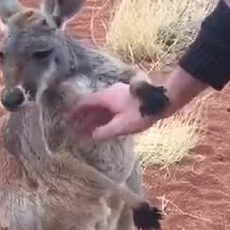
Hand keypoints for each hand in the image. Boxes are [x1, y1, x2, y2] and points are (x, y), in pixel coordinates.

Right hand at [66, 66, 208, 141]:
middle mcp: (110, 93)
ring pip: (103, 107)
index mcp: (106, 97)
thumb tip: (92, 136)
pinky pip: (111, 108)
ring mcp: (119, 95)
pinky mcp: (127, 99)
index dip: (75, 112)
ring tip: (89, 132)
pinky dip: (105, 117)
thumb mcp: (121, 126)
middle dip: (84, 118)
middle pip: (93, 106)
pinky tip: (105, 127)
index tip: (67, 120)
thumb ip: (105, 132)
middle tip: (76, 130)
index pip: (85, 103)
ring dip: (95, 119)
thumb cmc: (141, 113)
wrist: (161, 102)